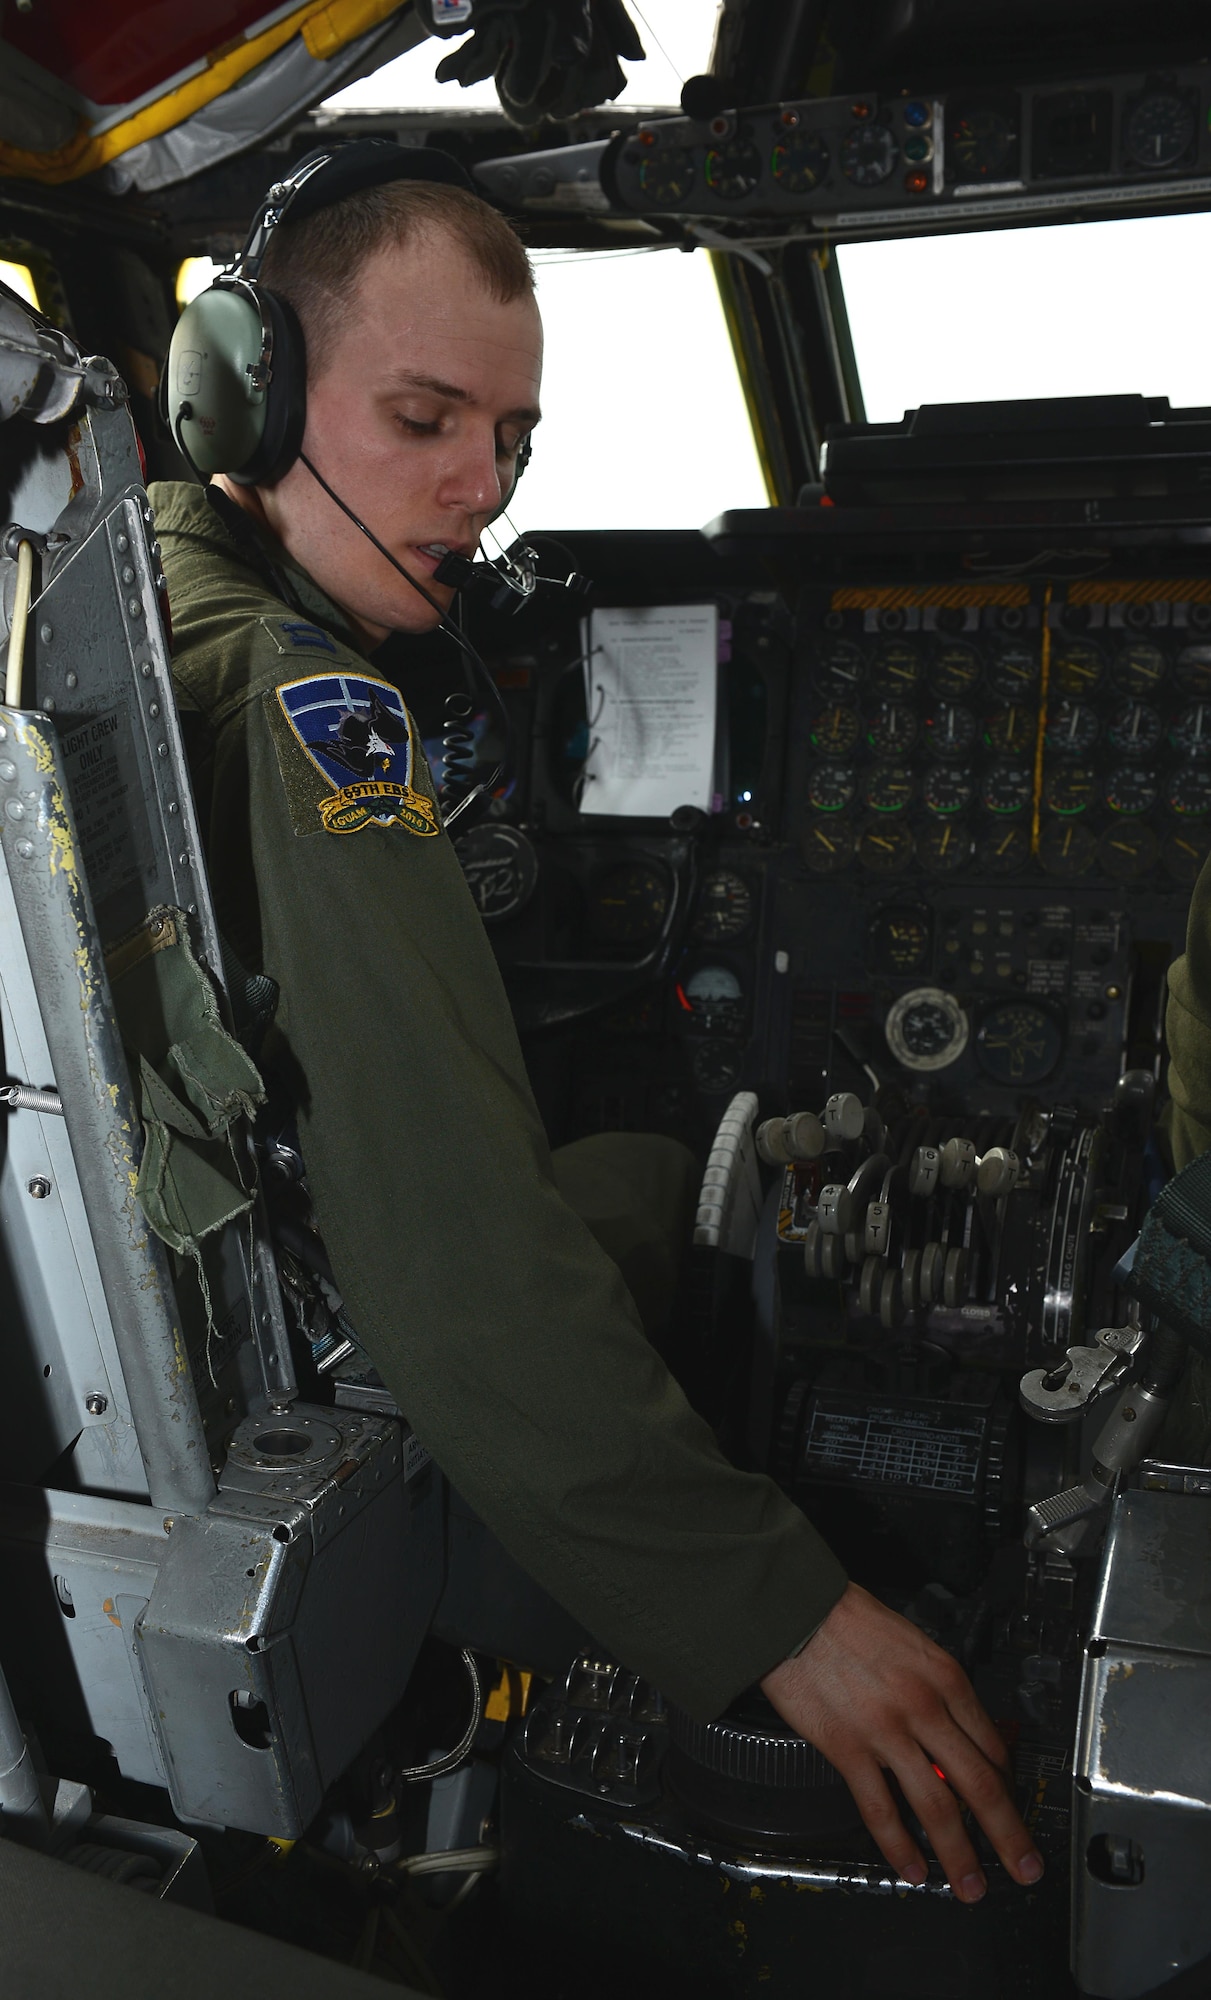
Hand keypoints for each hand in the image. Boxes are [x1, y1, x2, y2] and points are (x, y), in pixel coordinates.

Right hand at [760, 1583, 1042, 1903]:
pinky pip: (880, 1809)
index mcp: (946, 1677)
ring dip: (960, 1855)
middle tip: (1025, 1867)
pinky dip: (898, 1846)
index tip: (1013, 1809)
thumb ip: (937, 1687)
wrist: (796, 1609)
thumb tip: (955, 1731)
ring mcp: (887, 1732)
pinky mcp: (847, 1748)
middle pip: (980, 1785)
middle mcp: (925, 1707)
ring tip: (971, 1886)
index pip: (993, 1746)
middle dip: (1009, 1836)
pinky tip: (911, 1868)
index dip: (1009, 1788)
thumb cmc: (850, 1619)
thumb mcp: (913, 1643)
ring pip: (937, 1807)